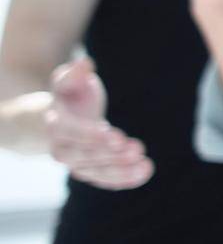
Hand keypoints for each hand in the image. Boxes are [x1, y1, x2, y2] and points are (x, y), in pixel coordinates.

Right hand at [44, 56, 151, 189]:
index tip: (114, 134)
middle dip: (109, 154)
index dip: (90, 135)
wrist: (60, 119)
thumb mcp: (68, 81)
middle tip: (136, 148)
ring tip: (145, 164)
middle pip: (82, 156)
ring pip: (95, 172)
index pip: (70, 132)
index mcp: (55, 124)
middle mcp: (61, 148)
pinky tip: (144, 174)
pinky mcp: (90, 171)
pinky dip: (123, 180)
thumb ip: (74, 74)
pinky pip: (104, 180)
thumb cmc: (70, 96)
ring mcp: (75, 162)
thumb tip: (84, 63)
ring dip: (120, 170)